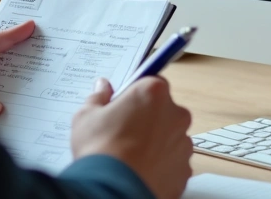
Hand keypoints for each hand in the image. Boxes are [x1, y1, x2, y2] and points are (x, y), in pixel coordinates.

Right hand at [71, 77, 192, 198]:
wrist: (113, 191)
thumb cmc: (100, 151)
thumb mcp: (86, 116)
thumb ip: (98, 97)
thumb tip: (103, 87)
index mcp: (153, 93)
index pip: (151, 82)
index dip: (136, 94)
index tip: (125, 105)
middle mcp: (175, 114)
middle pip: (164, 110)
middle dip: (147, 119)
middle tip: (123, 133)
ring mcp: (183, 143)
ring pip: (170, 137)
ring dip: (155, 143)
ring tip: (130, 156)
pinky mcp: (184, 169)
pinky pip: (173, 162)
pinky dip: (161, 166)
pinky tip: (140, 171)